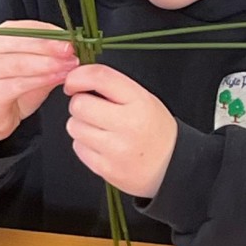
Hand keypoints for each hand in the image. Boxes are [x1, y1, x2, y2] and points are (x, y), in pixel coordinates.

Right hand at [0, 20, 78, 147]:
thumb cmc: (10, 87)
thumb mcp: (33, 68)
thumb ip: (49, 56)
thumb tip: (73, 48)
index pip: (25, 27)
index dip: (49, 32)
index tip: (70, 37)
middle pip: (22, 42)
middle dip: (50, 46)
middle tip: (71, 51)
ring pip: (22, 63)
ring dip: (49, 64)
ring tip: (68, 66)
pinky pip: (19, 83)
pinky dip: (41, 80)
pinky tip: (57, 79)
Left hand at [63, 64, 177, 198]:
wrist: (172, 167)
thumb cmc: (155, 129)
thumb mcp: (144, 99)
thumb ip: (113, 86)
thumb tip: (78, 79)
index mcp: (139, 102)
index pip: (100, 77)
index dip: (78, 76)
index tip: (73, 82)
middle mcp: (128, 125)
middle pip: (79, 104)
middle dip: (80, 104)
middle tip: (91, 108)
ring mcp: (116, 149)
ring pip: (74, 127)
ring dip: (80, 125)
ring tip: (99, 128)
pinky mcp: (107, 168)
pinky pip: (78, 148)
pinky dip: (85, 144)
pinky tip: (101, 145)